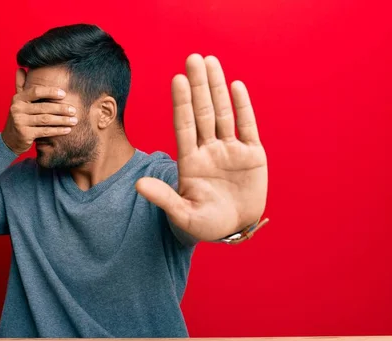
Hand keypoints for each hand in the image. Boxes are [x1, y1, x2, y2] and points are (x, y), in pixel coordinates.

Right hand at [1, 68, 78, 154]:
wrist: (10, 140)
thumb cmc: (20, 118)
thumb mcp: (19, 102)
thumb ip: (21, 85)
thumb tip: (21, 68)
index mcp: (17, 98)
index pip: (36, 91)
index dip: (51, 92)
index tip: (64, 94)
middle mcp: (17, 108)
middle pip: (44, 107)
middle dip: (61, 108)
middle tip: (74, 110)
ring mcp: (20, 122)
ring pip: (46, 119)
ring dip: (62, 120)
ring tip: (74, 120)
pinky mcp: (25, 134)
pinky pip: (45, 131)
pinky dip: (58, 130)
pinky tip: (67, 130)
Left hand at [135, 54, 267, 241]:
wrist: (233, 230)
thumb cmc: (204, 225)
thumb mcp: (182, 214)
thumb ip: (163, 198)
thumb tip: (138, 185)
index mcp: (190, 162)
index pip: (184, 126)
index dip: (182, 103)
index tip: (177, 79)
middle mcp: (208, 150)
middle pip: (202, 112)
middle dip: (198, 86)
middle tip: (193, 58)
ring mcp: (230, 151)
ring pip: (223, 113)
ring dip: (218, 88)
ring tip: (211, 61)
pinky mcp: (252, 156)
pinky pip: (248, 127)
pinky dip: (243, 107)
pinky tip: (236, 86)